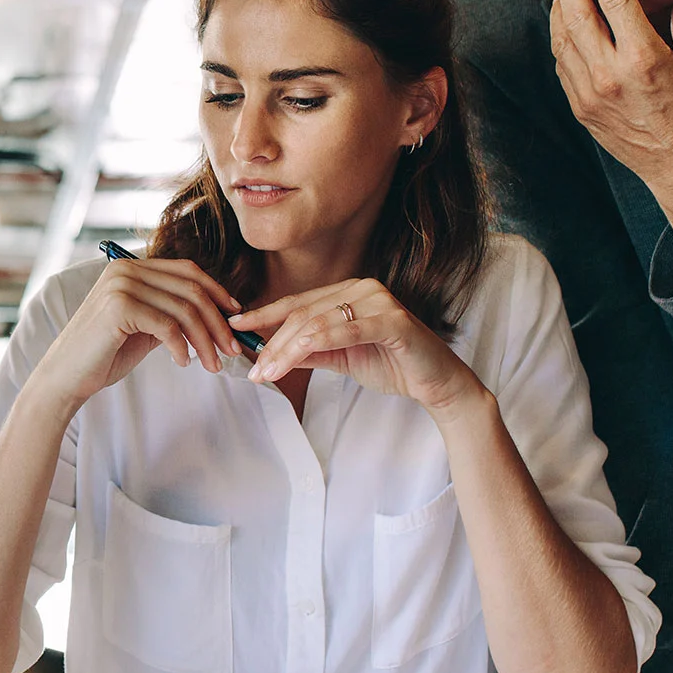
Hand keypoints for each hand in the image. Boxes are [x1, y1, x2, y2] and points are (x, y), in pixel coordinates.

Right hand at [24, 258, 242, 412]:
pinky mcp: (119, 307)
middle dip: (218, 321)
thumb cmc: (104, 355)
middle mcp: (125, 269)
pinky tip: (183, 363)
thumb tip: (217, 316)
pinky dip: (182, 347)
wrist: (66, 377)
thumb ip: (171, 313)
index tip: (236, 316)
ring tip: (213, 364)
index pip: (186, 270)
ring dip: (205, 340)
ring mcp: (121, 286)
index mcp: (131, 267)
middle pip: (191, 289)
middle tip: (232, 349)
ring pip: (184, 310)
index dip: (217, 291)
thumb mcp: (144, 327)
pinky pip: (167, 326)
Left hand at [232, 277, 484, 418]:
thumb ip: (311, 351)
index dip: (264, 315)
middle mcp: (363, 288)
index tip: (235, 327)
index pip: (298, 303)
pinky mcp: (393, 320)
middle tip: (252, 370)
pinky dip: (315, 344)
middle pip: (303, 314)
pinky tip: (293, 357)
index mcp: (350, 292)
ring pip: (318, 323)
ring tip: (266, 372)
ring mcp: (379, 301)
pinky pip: (345, 331)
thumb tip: (270, 352)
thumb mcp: (342, 358)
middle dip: (272, 342)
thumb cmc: (393, 365)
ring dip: (286, 349)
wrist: (437, 384)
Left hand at [551, 0, 672, 270]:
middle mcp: (610, 76)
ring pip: (562, 40)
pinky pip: (563, 64)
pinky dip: (562, 39)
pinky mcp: (580, 108)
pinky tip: (566, 23)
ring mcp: (589, 94)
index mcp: (643, 60)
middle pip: (578, 16)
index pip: (615, 2)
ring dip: (560, 9)